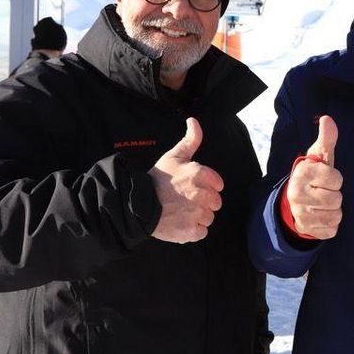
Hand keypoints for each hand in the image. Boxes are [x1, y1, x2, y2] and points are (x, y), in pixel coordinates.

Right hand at [149, 118, 223, 242]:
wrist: (136, 206)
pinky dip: (193, 230)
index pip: (218, 184)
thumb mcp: (173, 156)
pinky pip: (202, 232)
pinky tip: (180, 223)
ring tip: (181, 211)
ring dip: (198, 216)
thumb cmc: (156, 180)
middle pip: (216, 202)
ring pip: (209, 217)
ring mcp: (195, 214)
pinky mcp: (190, 231)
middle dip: (204, 202)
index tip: (194, 187)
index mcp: (198, 173)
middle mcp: (199, 193)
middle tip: (186, 200)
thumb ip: (190, 140)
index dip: (208, 186)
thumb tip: (193, 120)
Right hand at [285, 115, 342, 238]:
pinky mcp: (307, 230)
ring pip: (336, 215)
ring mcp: (301, 214)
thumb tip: (327, 119)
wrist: (294, 202)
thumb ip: (326, 139)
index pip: (336, 179)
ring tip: (323, 203)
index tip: (326, 177)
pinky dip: (331, 224)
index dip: (335, 178)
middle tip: (324, 191)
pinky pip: (332, 230)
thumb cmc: (312, 175)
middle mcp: (296, 195)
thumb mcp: (318, 156)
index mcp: (301, 174)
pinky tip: (321, 215)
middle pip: (336, 199)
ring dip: (334, 210)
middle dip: (335, 194)